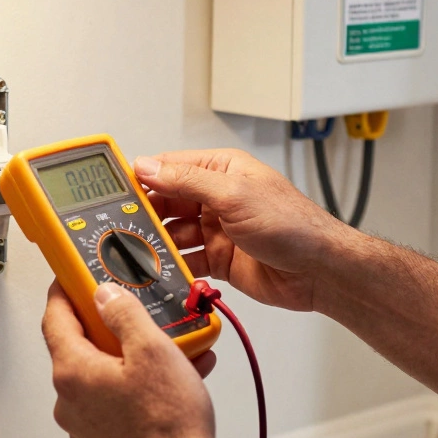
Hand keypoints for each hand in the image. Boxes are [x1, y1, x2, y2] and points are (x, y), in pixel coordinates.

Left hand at [42, 281, 240, 437]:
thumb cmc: (166, 425)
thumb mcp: (152, 349)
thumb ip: (124, 313)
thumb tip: (106, 295)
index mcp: (73, 371)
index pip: (54, 318)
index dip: (64, 291)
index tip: (71, 278)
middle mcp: (70, 399)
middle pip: (79, 346)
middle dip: (108, 325)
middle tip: (131, 313)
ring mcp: (84, 424)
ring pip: (101, 374)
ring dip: (128, 357)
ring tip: (167, 352)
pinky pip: (113, 400)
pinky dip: (135, 385)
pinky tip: (168, 382)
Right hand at [134, 149, 346, 311]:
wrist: (320, 271)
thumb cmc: (294, 225)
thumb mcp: (234, 195)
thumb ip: (188, 181)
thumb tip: (149, 167)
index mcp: (221, 170)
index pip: (170, 168)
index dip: (143, 178)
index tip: (117, 191)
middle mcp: (217, 197)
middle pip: (167, 203)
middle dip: (146, 216)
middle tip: (122, 227)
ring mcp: (217, 229)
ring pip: (173, 234)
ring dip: (157, 244)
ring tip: (138, 252)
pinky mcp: (219, 259)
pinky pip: (186, 260)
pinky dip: (173, 266)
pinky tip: (161, 270)